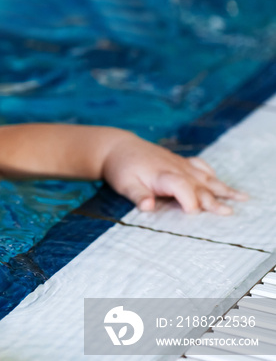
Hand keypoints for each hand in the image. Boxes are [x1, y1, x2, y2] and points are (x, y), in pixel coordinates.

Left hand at [103, 135, 246, 214]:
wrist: (118, 147)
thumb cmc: (120, 167)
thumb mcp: (124, 184)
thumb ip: (138, 196)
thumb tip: (148, 207)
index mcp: (163, 175)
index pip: (182, 188)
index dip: (189, 200)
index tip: (193, 213)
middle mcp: (176, 169)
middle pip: (199, 186)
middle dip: (214, 200)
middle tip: (228, 213)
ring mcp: (180, 165)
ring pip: (206, 177)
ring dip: (223, 188)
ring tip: (242, 198)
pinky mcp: (180, 162)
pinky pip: (201, 168)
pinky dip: (213, 175)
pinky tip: (221, 184)